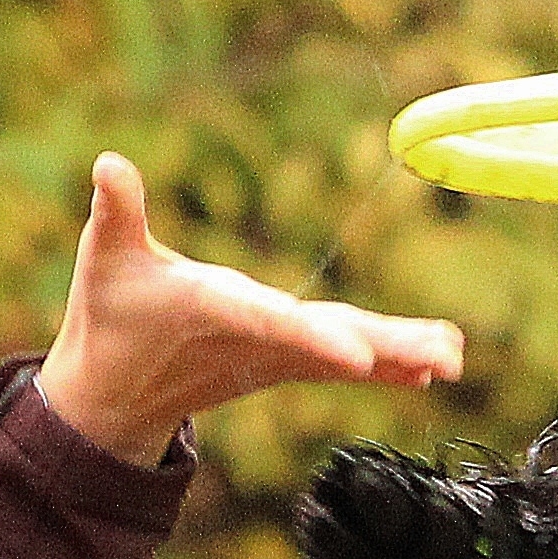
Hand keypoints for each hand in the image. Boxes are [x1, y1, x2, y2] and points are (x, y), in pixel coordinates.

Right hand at [34, 153, 464, 465]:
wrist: (113, 394)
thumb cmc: (110, 316)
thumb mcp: (103, 257)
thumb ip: (114, 212)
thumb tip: (107, 164)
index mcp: (214, 310)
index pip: (270, 322)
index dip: (315, 337)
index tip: (358, 355)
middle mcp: (256, 339)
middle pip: (330, 343)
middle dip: (387, 350)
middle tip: (443, 359)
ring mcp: (275, 356)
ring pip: (347, 353)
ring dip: (402, 355)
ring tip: (454, 358)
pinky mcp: (286, 363)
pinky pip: (343, 364)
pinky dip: (385, 366)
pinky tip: (429, 371)